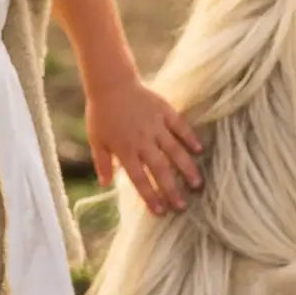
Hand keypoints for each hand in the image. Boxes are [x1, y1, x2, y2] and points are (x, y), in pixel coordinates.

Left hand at [85, 75, 202, 215]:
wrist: (110, 83)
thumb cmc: (101, 113)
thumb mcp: (96, 139)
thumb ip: (102, 163)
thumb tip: (105, 185)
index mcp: (125, 149)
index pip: (139, 178)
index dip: (150, 196)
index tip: (160, 212)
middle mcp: (142, 140)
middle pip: (160, 168)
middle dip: (171, 188)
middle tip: (183, 206)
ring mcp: (155, 125)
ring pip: (174, 150)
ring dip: (186, 168)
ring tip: (197, 184)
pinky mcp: (164, 110)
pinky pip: (180, 126)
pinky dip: (189, 138)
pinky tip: (199, 150)